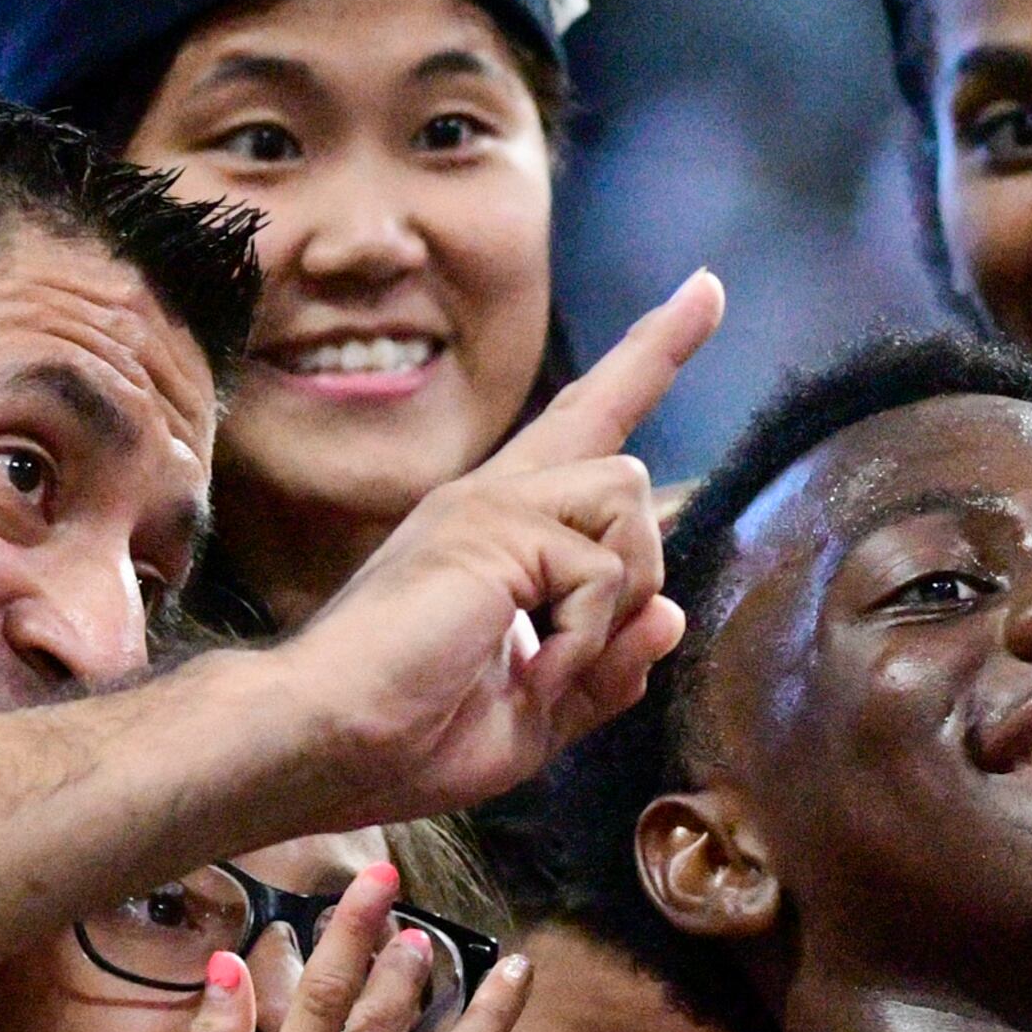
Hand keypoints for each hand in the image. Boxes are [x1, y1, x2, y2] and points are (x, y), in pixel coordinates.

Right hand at [275, 273, 722, 822]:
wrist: (324, 741)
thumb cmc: (410, 736)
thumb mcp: (536, 712)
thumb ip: (604, 665)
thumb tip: (668, 613)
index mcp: (499, 530)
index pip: (587, 421)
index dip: (652, 355)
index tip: (707, 290)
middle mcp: (495, 496)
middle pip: (619, 451)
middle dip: (633, 564)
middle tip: (559, 664)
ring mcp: (490, 501)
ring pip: (630, 503)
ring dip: (611, 608)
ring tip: (541, 667)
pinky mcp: (492, 523)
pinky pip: (605, 574)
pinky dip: (582, 643)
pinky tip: (526, 671)